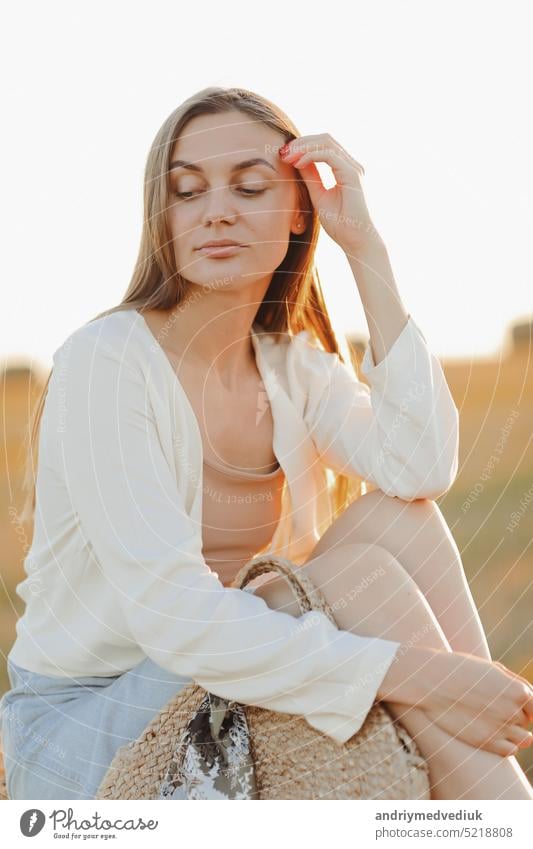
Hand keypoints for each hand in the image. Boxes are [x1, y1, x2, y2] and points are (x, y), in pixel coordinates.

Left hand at [279, 133, 381, 254]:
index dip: (303, 145)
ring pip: (326, 143)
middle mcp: (351, 165)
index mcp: (345, 169)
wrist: (354, 240)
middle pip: (325, 139)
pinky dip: (310, 156)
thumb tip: (297, 160)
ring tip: (288, 157)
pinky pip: (329, 155)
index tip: (284, 154)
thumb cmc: (339, 223)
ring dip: (303, 147)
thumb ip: (311, 177)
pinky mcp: (352, 174)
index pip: (323, 146)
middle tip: (283, 152)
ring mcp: (353, 168)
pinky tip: (298, 164)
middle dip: (301, 142)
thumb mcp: (318, 195)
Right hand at [419, 651, 532, 756]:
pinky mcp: (486, 742)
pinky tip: (494, 734)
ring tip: (497, 724)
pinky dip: (508, 746)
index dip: (527, 705)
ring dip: (515, 733)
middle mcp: (513, 711)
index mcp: (518, 691)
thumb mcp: (492, 668)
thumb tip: (528, 697)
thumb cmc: (461, 670)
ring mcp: (501, 728)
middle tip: (495, 708)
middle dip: (516, 716)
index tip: (513, 702)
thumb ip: (514, 683)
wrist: (433, 680)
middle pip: (526, 721)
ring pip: (524, 738)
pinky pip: (511, 750)